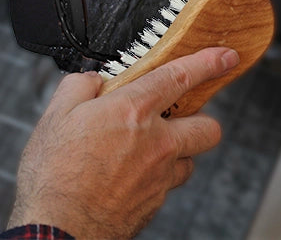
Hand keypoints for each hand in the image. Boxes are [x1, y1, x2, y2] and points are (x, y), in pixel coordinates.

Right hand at [8, 47, 239, 238]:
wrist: (58, 229)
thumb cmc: (55, 173)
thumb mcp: (56, 114)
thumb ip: (80, 85)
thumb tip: (93, 80)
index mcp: (133, 111)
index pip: (180, 77)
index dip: (208, 63)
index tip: (225, 57)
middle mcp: (156, 143)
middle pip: (207, 127)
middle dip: (201, 117)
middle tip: (177, 115)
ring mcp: (159, 176)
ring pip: (190, 158)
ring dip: (177, 149)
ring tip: (147, 146)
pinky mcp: (155, 203)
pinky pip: (169, 182)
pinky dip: (158, 173)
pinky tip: (130, 172)